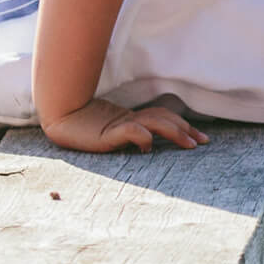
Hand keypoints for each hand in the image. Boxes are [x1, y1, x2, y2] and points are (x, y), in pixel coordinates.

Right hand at [39, 97, 207, 153]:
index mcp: (132, 118)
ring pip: (154, 123)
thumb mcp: (114, 133)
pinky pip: (131, 131)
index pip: (164, 117)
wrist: (60, 120)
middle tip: (203, 142)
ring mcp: (119, 124)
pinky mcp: (108, 132)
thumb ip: (132, 133)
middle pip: (164, 118)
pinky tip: (149, 146)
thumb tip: (151, 142)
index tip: (201, 138)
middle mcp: (130, 119)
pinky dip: (143, 136)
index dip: (183, 125)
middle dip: (186, 129)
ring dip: (174, 132)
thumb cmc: (85, 128)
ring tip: (189, 144)